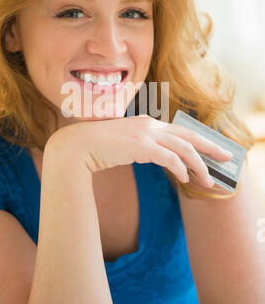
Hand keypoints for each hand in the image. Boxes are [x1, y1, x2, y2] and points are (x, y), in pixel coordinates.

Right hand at [48, 114, 231, 188]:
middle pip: (189, 135)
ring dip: (199, 165)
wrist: (76, 145)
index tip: (210, 151)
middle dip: (211, 147)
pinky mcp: (140, 146)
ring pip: (183, 148)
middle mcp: (149, 124)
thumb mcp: (123, 143)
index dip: (198, 141)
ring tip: (207, 180)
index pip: (180, 130)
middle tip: (227, 157)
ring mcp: (145, 134)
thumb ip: (139, 145)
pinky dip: (180, 169)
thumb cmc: (97, 146)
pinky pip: (169, 158)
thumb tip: (150, 154)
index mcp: (146, 123)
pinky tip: (185, 179)